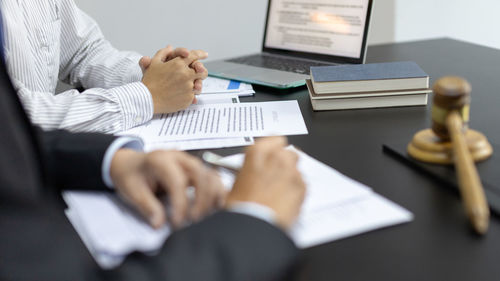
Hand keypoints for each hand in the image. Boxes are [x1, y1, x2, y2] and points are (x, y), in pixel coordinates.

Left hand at [110, 149, 224, 228]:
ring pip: (211, 175)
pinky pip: (213, 177)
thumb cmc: (131, 175)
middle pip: (200, 174)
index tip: (178, 223)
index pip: (177, 181)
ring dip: (212, 196)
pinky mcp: (196, 169)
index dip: (181, 204)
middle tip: (194, 220)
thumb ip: (147, 207)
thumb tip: (159, 223)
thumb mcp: (132, 191)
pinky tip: (215, 206)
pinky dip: (218, 191)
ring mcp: (189, 162)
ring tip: (205, 215)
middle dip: (201, 199)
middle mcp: (178, 157)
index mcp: (160, 160)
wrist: (129, 164)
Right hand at [140, 46, 207, 105]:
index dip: (201, 54)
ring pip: (199, 85)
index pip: (194, 56)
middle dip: (201, 71)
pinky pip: (193, 95)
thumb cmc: (150, 81)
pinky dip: (189, 95)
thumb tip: (170, 47)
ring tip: (187, 86)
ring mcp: (188, 87)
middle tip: (198, 73)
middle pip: (202, 71)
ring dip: (195, 84)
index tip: (205, 54)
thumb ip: (163, 53)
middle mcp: (186, 75)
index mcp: (178, 64)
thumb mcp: (154, 63)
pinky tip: (181, 95)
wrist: (148, 99)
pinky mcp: (188, 98)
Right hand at [226, 137, 305, 229]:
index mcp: (258, 152)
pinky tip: (285, 203)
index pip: (275, 139)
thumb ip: (249, 171)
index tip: (272, 155)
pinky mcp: (303, 187)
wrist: (254, 225)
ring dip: (291, 178)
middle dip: (285, 163)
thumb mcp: (236, 183)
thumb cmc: (242, 207)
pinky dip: (296, 192)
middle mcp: (277, 158)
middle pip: (289, 153)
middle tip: (276, 177)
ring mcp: (292, 172)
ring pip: (297, 169)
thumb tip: (249, 174)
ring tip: (279, 194)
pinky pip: (302, 185)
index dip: (274, 148)